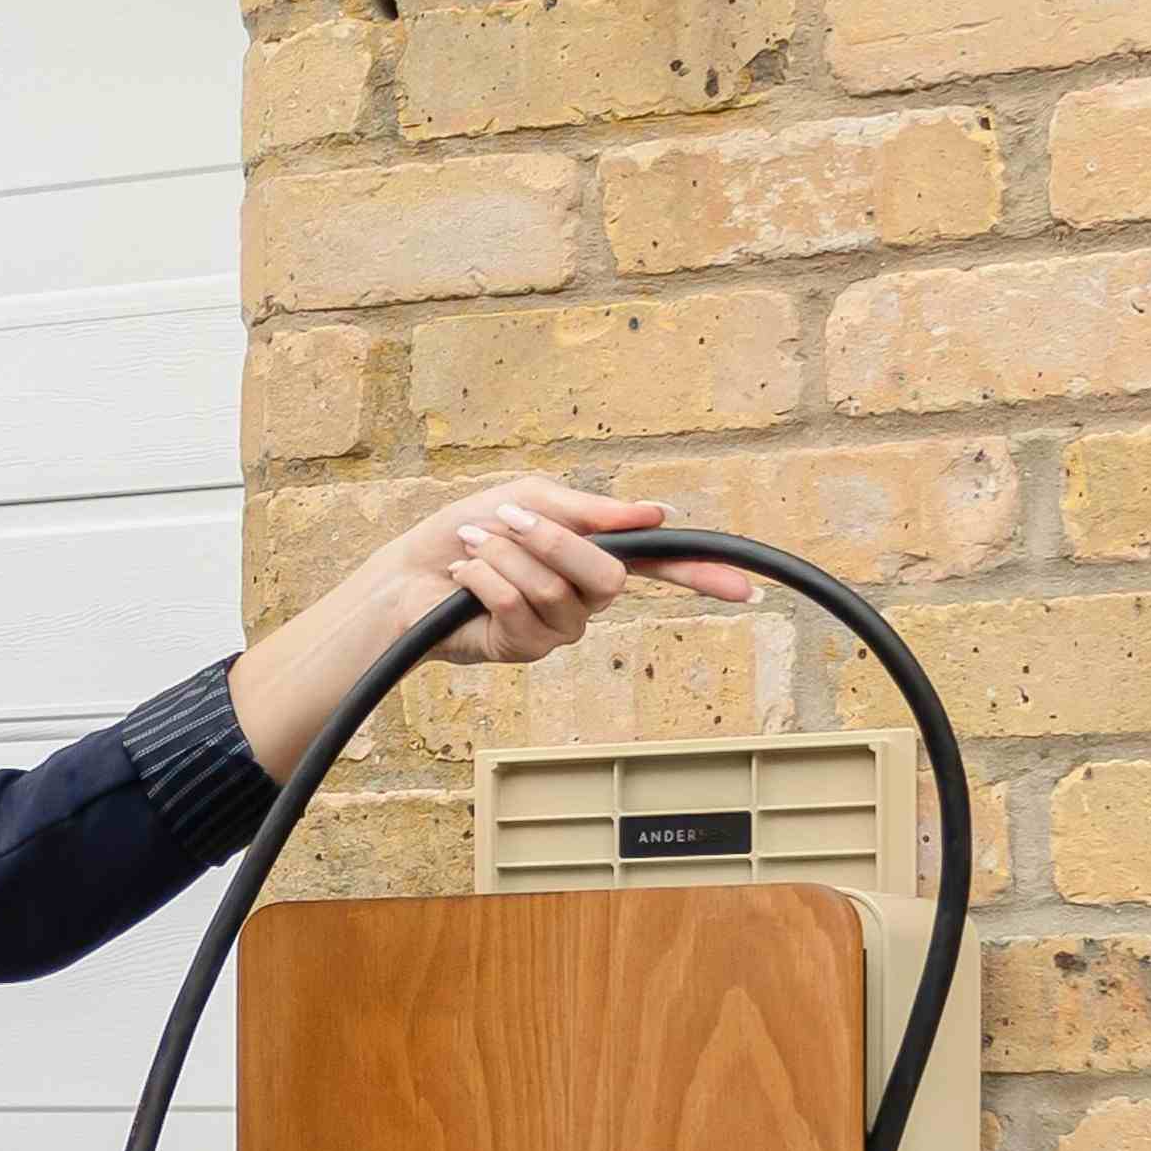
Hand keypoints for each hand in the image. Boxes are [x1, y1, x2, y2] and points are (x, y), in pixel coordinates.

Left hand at [228, 477, 762, 774]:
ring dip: (509, 557)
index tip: (748, 586)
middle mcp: (585, 598)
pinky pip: (520, 610)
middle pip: (609, 577)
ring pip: (559, 593)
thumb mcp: (525, 499)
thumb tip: (655, 515)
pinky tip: (462, 576)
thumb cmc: (464, 534)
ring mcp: (556, 630)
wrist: (402, 574)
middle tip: (508, 520)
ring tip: (472, 546)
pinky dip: (486, 579)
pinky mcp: (521, 651)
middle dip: (556, 541)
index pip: (663, 566)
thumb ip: (587, 509)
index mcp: (594, 555)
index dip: (703, 575)